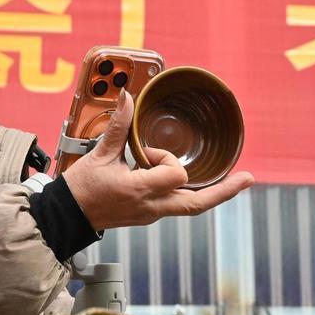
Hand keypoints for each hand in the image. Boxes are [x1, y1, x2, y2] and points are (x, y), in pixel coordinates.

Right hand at [61, 90, 254, 230]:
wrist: (67, 218)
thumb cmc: (81, 189)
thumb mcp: (99, 155)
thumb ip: (117, 126)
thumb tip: (126, 97)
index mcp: (139, 191)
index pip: (174, 173)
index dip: (165, 158)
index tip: (145, 154)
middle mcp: (151, 207)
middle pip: (198, 204)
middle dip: (225, 191)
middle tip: (248, 178)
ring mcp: (152, 214)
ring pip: (192, 207)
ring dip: (212, 193)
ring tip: (236, 181)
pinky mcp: (150, 215)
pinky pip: (179, 205)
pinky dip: (191, 193)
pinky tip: (198, 184)